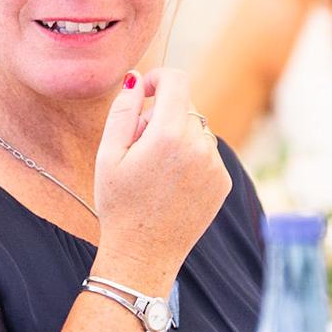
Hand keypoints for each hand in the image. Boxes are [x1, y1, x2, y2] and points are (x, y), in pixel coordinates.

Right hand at [92, 68, 231, 291]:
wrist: (143, 254)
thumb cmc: (119, 204)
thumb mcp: (108, 154)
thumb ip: (123, 110)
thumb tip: (136, 79)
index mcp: (169, 135)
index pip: (176, 80)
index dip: (157, 78)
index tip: (144, 92)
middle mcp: (199, 146)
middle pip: (185, 105)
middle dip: (161, 115)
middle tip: (138, 147)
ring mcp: (215, 165)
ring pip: (197, 128)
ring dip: (177, 136)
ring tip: (155, 169)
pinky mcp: (223, 181)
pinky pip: (207, 152)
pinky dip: (190, 156)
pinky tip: (171, 183)